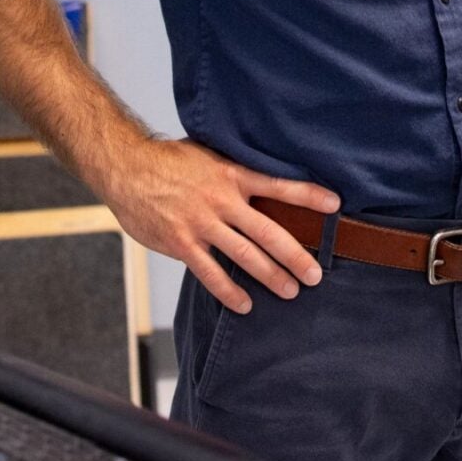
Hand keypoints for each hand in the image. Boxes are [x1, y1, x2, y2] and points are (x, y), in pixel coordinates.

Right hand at [96, 137, 338, 314]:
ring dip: (271, 276)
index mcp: (232, 175)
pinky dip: (229, 291)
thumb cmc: (168, 161)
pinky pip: (211, 273)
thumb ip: (232, 172)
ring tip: (291, 291)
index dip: (308, 196)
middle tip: (315, 274)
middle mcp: (222, 200)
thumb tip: (260, 183)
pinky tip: (244, 304)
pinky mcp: (182, 243)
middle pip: (269, 232)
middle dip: (296, 255)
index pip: (279, 186)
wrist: (126, 168)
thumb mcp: (207, 156)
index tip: (335, 205)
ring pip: (245, 255)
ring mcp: (202, 223)